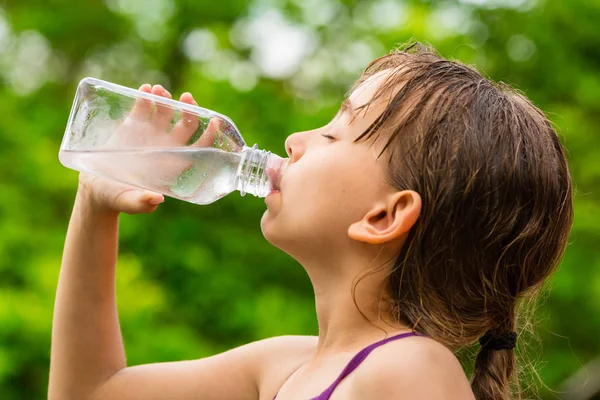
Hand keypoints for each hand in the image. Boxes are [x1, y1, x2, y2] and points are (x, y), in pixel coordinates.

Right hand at [77, 84, 217, 214]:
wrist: (97, 187)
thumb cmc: (117, 198)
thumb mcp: (128, 202)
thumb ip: (141, 203)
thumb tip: (156, 200)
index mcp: (172, 164)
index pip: (198, 148)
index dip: (209, 136)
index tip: (215, 122)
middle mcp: (166, 147)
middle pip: (186, 124)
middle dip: (190, 110)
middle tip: (187, 98)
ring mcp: (151, 134)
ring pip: (166, 111)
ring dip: (167, 99)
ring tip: (159, 90)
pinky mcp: (133, 125)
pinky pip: (144, 106)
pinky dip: (146, 97)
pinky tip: (146, 89)